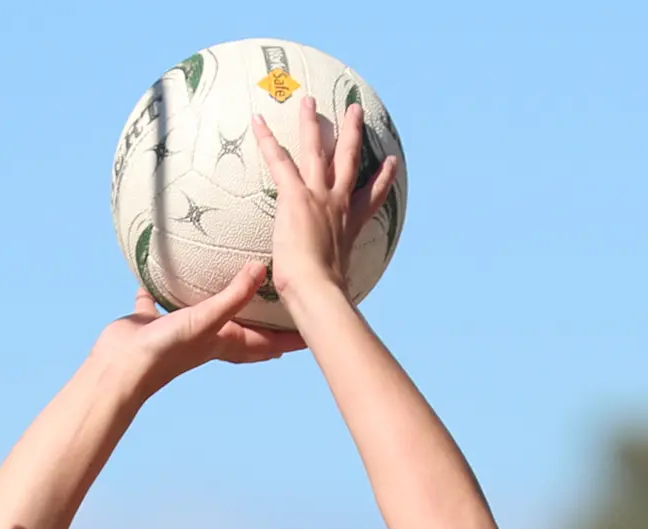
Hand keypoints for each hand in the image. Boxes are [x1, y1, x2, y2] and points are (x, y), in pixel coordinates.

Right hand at [90, 264, 306, 387]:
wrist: (120, 368)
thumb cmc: (167, 350)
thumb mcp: (206, 319)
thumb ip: (234, 295)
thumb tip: (261, 268)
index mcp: (225, 343)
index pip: (268, 342)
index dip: (293, 338)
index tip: (317, 331)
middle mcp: (206, 337)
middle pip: (245, 333)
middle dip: (266, 325)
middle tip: (284, 308)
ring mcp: (179, 330)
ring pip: (206, 314)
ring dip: (220, 302)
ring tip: (234, 282)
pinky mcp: (151, 321)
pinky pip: (158, 300)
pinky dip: (160, 288)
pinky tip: (159, 272)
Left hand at [251, 97, 398, 302]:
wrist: (318, 291)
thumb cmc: (324, 297)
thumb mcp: (335, 288)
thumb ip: (333, 288)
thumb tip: (331, 310)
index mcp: (348, 227)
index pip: (369, 200)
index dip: (381, 181)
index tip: (389, 165)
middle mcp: (338, 205)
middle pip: (348, 161)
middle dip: (352, 135)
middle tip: (355, 111)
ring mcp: (319, 197)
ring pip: (317, 150)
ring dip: (312, 123)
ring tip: (308, 100)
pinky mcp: (296, 196)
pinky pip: (280, 161)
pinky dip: (268, 140)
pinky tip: (258, 121)